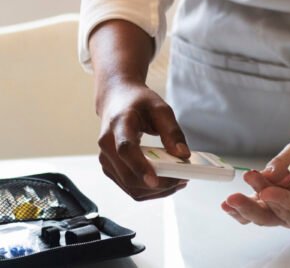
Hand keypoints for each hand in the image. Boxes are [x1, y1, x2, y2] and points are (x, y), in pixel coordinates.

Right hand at [96, 80, 188, 199]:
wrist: (116, 100)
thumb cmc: (138, 103)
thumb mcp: (160, 108)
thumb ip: (172, 131)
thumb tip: (183, 155)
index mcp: (118, 126)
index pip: (126, 150)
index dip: (140, 167)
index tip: (155, 180)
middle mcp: (107, 146)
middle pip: (129, 175)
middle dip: (158, 184)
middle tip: (183, 179)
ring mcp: (106, 160)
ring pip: (130, 187)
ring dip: (155, 191)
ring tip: (178, 181)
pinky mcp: (110, 168)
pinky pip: (129, 186)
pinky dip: (148, 189)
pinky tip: (165, 182)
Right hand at [222, 132, 289, 228]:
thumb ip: (281, 162)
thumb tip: (261, 174)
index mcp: (282, 188)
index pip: (258, 201)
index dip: (242, 203)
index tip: (226, 200)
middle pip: (264, 215)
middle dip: (246, 208)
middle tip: (232, 200)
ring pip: (279, 216)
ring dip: (265, 204)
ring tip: (257, 191)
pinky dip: (285, 203)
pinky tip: (274, 194)